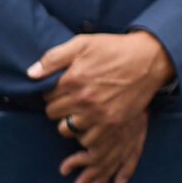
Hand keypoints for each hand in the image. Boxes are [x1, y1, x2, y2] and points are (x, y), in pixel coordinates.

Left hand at [33, 31, 173, 182]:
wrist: (150, 59)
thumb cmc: (115, 49)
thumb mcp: (83, 43)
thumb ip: (53, 57)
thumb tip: (31, 74)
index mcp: (72, 78)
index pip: (46, 96)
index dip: (52, 92)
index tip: (63, 89)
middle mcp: (83, 98)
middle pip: (53, 114)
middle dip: (59, 107)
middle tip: (72, 99)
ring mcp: (97, 112)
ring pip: (66, 129)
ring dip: (69, 122)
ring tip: (80, 112)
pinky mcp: (112, 122)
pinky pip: (86, 139)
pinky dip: (85, 134)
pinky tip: (91, 121)